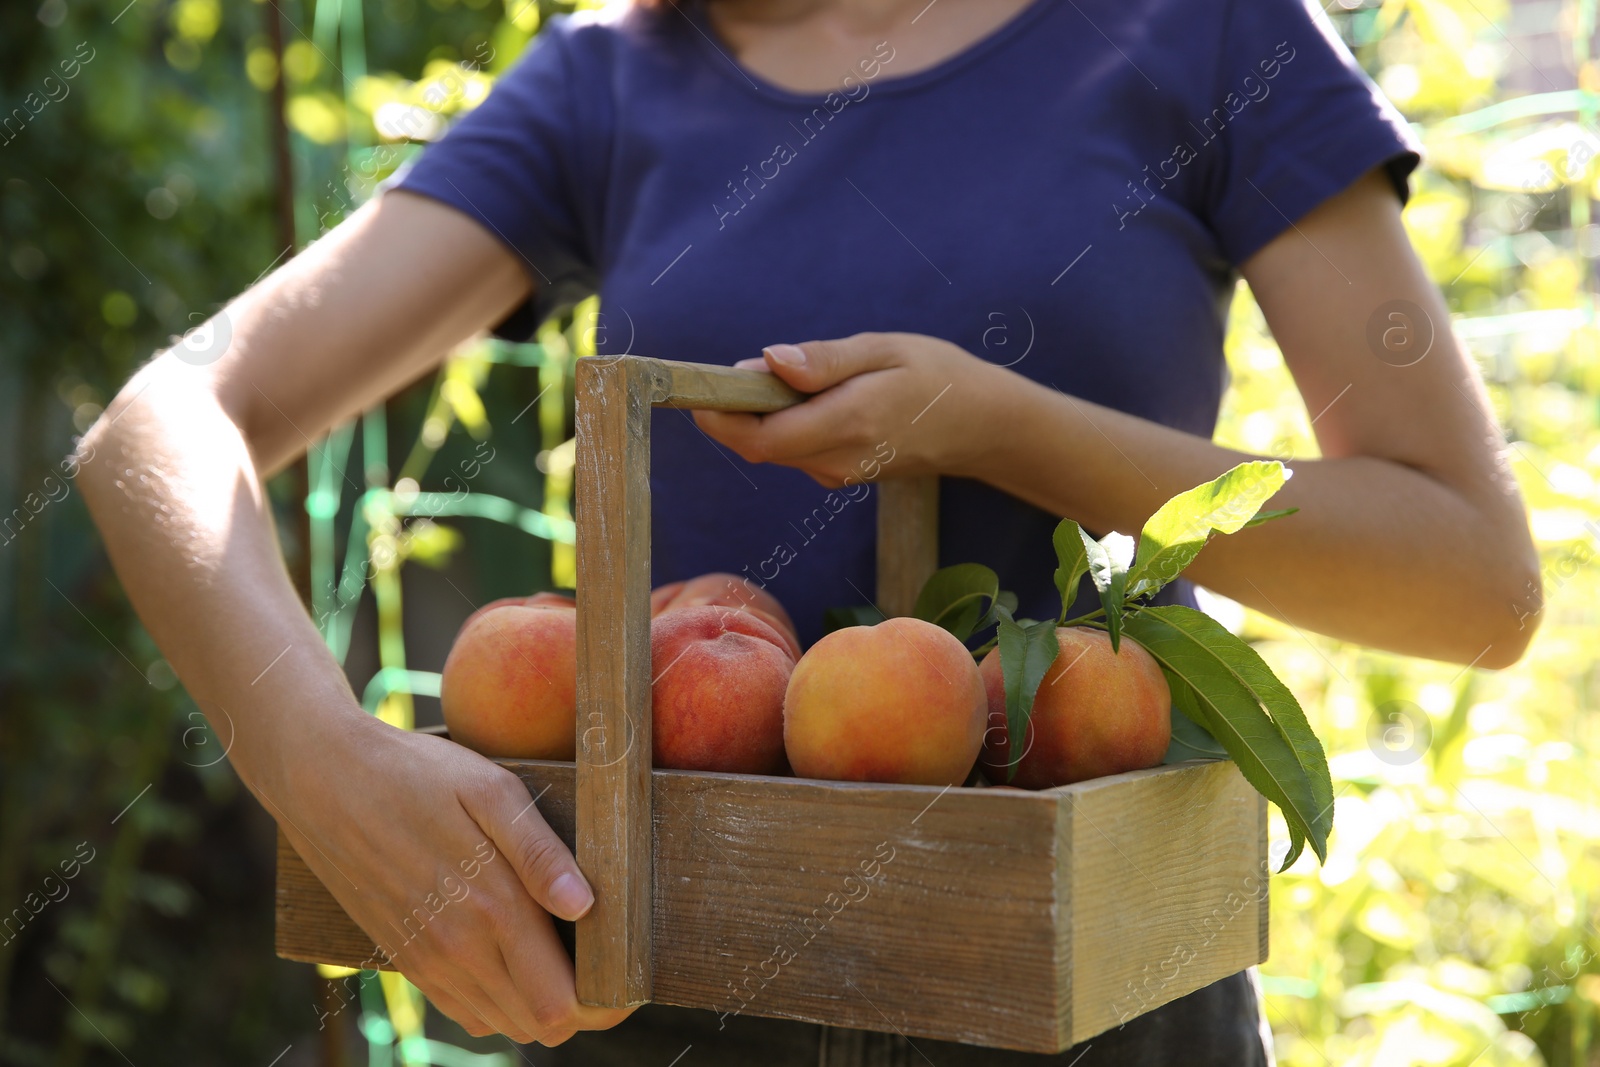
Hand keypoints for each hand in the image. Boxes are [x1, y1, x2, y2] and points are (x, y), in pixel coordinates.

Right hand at [276, 711, 633, 1044]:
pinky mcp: (405, 958)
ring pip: (504, 1024)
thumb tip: (586, 905)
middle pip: (541, 1025)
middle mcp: (458, 949)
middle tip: (603, 959)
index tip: (627, 972)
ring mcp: (427, 961)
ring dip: (541, 1003)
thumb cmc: (416, 773)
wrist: (322, 779)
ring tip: (563, 952)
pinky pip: (465, 1010)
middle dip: (583, 1005)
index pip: (564, 1003)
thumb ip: (540, 851)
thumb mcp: (490, 789)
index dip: (607, 1002)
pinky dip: (499, 999)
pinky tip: (512, 953)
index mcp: (491, 908)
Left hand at [693, 332, 1013, 487]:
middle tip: (744, 370)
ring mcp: (839, 474)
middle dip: (736, 410)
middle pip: (759, 445)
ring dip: (763, 414)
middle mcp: (839, 459)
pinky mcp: (839, 474)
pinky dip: (786, 422)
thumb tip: (769, 362)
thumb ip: (825, 361)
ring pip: (774, 447)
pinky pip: (794, 449)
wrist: (981, 426)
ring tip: (791, 376)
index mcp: (849, 424)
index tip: (699, 387)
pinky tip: (812, 396)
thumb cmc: (936, 376)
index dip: (721, 416)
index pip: (762, 436)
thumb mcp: (884, 350)